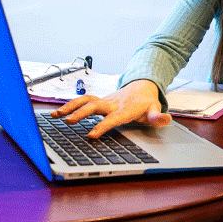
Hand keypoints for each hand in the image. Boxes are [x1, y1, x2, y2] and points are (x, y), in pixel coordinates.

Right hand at [51, 79, 171, 137]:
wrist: (142, 86)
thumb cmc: (147, 102)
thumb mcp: (155, 110)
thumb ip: (157, 117)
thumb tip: (166, 119)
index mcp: (125, 109)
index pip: (113, 118)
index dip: (103, 125)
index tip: (92, 134)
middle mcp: (112, 103)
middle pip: (95, 106)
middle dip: (82, 114)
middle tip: (69, 122)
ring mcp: (104, 101)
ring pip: (86, 101)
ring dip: (70, 107)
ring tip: (56, 116)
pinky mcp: (99, 100)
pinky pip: (83, 101)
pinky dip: (69, 106)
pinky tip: (57, 114)